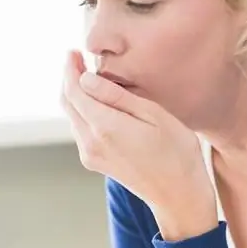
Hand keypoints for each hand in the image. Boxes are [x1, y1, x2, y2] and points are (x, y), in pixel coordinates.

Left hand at [61, 51, 217, 240]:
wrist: (179, 195)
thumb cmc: (176, 151)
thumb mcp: (154, 114)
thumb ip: (117, 96)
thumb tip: (86, 79)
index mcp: (105, 127)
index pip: (74, 91)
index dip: (70, 69)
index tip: (73, 52)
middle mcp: (91, 142)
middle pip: (68, 103)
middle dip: (69, 79)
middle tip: (77, 59)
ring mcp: (91, 155)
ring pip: (72, 117)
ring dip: (75, 95)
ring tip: (88, 77)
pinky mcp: (95, 161)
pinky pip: (80, 130)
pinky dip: (82, 111)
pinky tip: (97, 103)